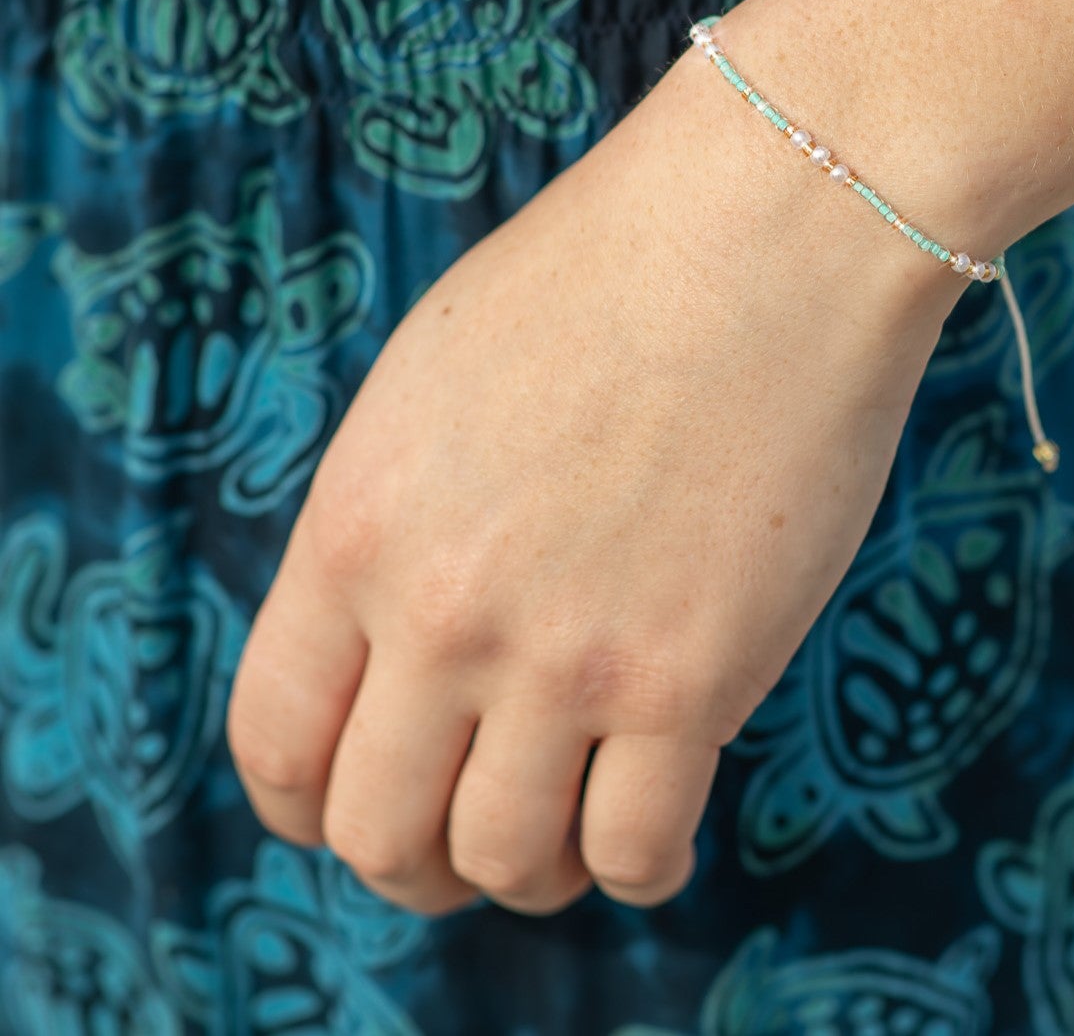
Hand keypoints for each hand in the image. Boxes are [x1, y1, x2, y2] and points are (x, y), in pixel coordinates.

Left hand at [225, 18, 966, 915]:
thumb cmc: (617, 272)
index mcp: (357, 525)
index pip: (277, 742)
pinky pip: (636, 851)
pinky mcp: (694, 677)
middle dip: (416, 863)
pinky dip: (636, 865)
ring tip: (570, 832)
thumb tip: (404, 642)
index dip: (312, 806)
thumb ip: (398, 520)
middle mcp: (442, 610)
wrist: (770, 226)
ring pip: (506, 863)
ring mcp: (567, 654)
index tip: (364, 807)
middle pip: (379, 834)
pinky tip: (657, 823)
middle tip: (471, 838)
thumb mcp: (438, 378)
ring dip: (529, 873)